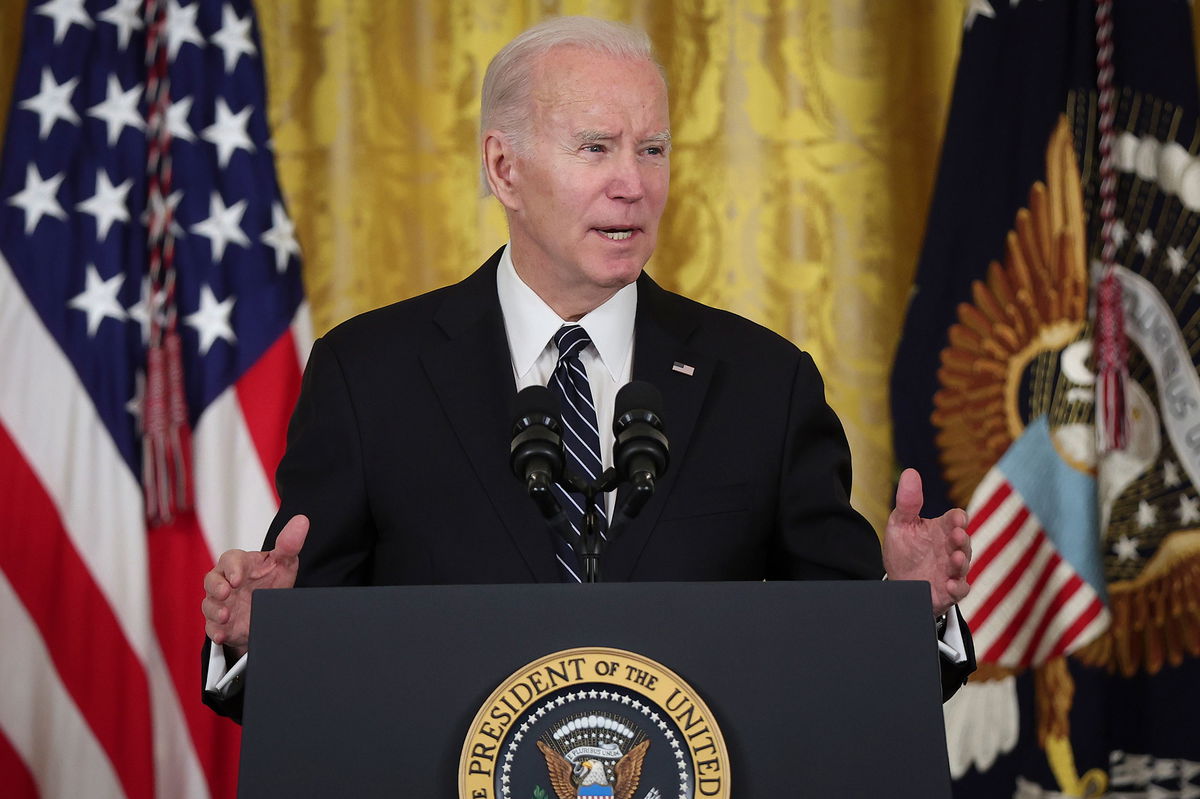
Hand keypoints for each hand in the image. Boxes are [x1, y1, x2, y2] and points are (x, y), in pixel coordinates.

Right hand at [201, 514, 308, 657]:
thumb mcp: (283, 563)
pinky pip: (211, 626)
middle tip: (225, 593)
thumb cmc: (271, 580)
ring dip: (215, 610)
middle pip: (211, 580)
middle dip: (216, 587)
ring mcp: (222, 603)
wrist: (269, 609)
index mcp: (240, 564)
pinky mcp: (221, 623)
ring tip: (226, 615)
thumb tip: (302, 521)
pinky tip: (222, 633)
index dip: (231, 568)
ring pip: (209, 604)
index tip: (237, 577)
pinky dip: (215, 630)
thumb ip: (290, 544)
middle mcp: (226, 582)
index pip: (229, 560)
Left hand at [882, 469, 970, 617]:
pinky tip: (949, 584)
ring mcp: (951, 570)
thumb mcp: (901, 524)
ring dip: (961, 562)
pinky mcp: (949, 591)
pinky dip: (958, 588)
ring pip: (963, 565)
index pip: (956, 520)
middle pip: (963, 541)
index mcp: (942, 529)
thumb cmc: (904, 550)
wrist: (898, 583)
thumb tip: (910, 472)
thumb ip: (908, 502)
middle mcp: (950, 549)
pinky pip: (960, 590)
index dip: (958, 519)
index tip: (956, 519)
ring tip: (955, 559)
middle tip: (957, 536)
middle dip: (962, 539)